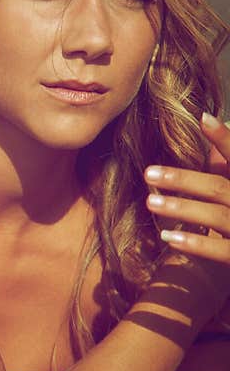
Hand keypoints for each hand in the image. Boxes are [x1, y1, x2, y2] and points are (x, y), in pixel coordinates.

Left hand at [144, 112, 229, 304]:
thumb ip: (228, 169)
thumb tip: (211, 133)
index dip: (226, 139)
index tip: (202, 118)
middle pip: (221, 188)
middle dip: (184, 179)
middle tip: (148, 173)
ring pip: (217, 216)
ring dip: (182, 208)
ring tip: (149, 202)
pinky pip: (221, 252)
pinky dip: (195, 243)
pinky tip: (167, 237)